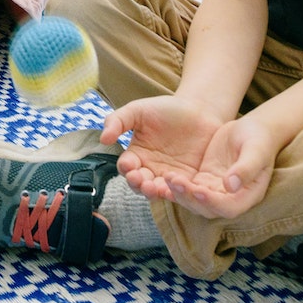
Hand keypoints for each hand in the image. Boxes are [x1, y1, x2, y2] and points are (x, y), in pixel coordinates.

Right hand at [101, 95, 223, 202]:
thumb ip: (117, 121)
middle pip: (140, 185)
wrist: (199, 110)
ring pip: (159, 192)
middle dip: (139, 186)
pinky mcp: (189, 181)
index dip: (126, 169)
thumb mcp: (138, 110)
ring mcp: (169, 177)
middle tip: (143, 183)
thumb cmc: (165, 109)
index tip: (129, 166)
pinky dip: (179, 192)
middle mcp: (150, 170)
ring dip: (156, 193)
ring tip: (157, 189)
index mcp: (136, 155)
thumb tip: (103, 139)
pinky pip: (182, 191)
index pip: (126, 167)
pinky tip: (179, 188)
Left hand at [161, 115, 279, 218]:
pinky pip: (188, 187)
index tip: (197, 190)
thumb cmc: (259, 139)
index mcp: (248, 194)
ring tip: (168, 177)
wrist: (252, 129)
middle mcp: (230, 197)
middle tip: (175, 181)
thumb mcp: (255, 150)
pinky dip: (177, 185)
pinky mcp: (203, 179)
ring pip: (194, 200)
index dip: (212, 203)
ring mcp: (215, 189)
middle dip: (189, 198)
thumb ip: (246, 168)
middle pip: (207, 208)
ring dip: (180, 193)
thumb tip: (230, 186)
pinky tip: (166, 176)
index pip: (229, 208)